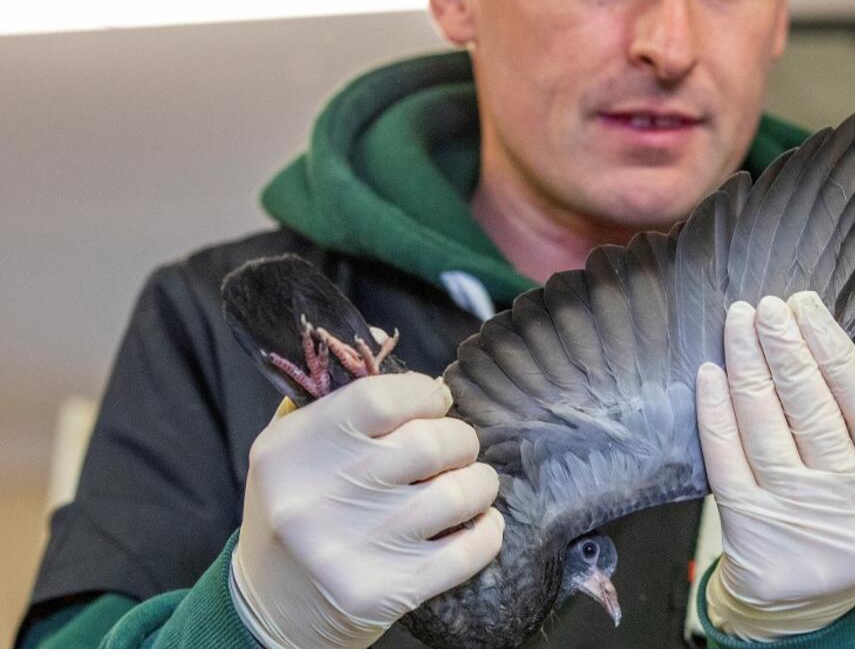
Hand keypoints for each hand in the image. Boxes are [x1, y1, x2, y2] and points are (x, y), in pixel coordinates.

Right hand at [230, 373, 504, 648]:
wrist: (271, 608)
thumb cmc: (296, 512)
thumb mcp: (292, 448)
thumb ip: (336, 395)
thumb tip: (383, 340)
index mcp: (290, 451)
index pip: (379, 398)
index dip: (425, 393)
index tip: (435, 402)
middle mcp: (316, 500)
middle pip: (429, 443)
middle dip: (458, 439)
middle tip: (454, 447)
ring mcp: (353, 550)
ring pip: (459, 493)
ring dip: (479, 482)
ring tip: (468, 483)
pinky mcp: (388, 592)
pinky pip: (472, 548)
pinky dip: (487, 529)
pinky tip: (475, 522)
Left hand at [696, 292, 854, 639]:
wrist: (811, 597)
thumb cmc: (844, 515)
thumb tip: (814, 334)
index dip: (832, 348)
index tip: (805, 306)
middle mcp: (849, 500)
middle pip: (811, 408)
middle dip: (785, 347)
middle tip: (766, 306)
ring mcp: (798, 516)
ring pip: (765, 427)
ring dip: (748, 365)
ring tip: (739, 323)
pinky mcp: (750, 529)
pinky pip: (726, 459)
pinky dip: (717, 412)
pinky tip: (712, 374)